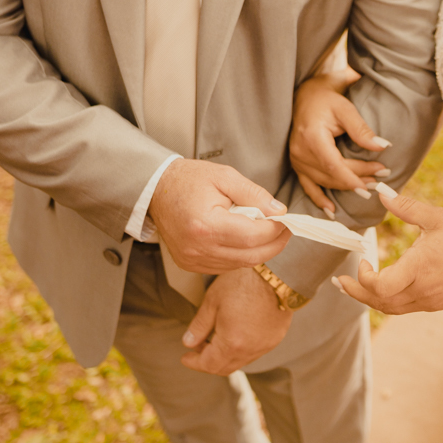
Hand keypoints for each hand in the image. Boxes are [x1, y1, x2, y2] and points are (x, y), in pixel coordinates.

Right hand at [149, 159, 290, 274]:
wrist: (156, 190)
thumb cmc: (189, 180)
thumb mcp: (225, 176)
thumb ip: (254, 194)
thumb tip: (279, 211)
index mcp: (206, 225)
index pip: (252, 236)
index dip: (275, 229)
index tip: (286, 219)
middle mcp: (198, 248)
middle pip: (250, 256)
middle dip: (274, 244)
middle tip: (285, 229)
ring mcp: (193, 260)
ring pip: (240, 264)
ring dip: (259, 250)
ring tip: (267, 231)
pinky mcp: (191, 265)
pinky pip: (226, 266)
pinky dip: (241, 255)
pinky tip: (245, 239)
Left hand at [180, 267, 292, 374]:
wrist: (277, 272)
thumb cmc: (244, 282)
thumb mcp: (213, 300)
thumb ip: (199, 326)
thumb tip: (189, 342)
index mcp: (232, 343)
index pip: (208, 365)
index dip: (194, 362)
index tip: (186, 357)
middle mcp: (250, 350)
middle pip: (225, 368)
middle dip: (208, 361)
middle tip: (199, 347)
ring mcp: (265, 345)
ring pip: (240, 361)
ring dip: (225, 355)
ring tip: (217, 337)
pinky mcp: (276, 338)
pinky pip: (254, 351)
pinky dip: (241, 348)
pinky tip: (237, 333)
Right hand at [290, 74, 388, 216]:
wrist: (306, 97)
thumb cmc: (326, 101)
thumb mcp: (345, 109)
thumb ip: (362, 129)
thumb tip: (382, 146)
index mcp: (311, 137)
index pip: (334, 165)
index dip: (354, 176)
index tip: (375, 179)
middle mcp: (300, 152)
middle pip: (332, 175)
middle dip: (357, 180)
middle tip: (380, 180)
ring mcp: (297, 160)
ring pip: (323, 181)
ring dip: (345, 188)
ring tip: (368, 188)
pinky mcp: (297, 164)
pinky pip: (308, 186)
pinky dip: (319, 199)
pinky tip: (331, 210)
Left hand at [335, 192, 442, 313]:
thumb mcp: (438, 217)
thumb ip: (406, 206)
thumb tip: (381, 191)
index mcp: (419, 269)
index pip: (379, 287)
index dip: (363, 278)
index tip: (363, 258)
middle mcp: (421, 290)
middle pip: (378, 303)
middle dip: (355, 293)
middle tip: (339, 282)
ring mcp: (429, 301)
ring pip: (390, 309)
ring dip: (369, 300)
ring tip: (355, 287)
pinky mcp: (435, 304)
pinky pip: (403, 308)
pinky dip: (387, 301)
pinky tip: (383, 287)